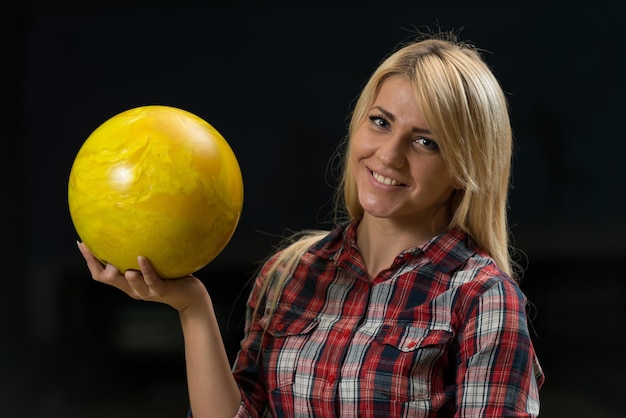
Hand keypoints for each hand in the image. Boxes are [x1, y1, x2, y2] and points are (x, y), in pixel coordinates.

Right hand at [77, 241, 207, 311]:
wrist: (190, 297)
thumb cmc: (172, 277)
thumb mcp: (154, 266)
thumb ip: (142, 255)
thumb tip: (137, 228)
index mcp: (127, 283)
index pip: (101, 274)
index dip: (89, 259)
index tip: (81, 242)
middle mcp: (133, 289)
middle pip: (108, 279)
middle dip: (97, 263)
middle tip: (93, 246)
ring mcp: (146, 291)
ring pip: (128, 282)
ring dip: (122, 271)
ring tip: (115, 261)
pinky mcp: (160, 291)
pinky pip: (150, 279)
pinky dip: (144, 268)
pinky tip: (141, 257)